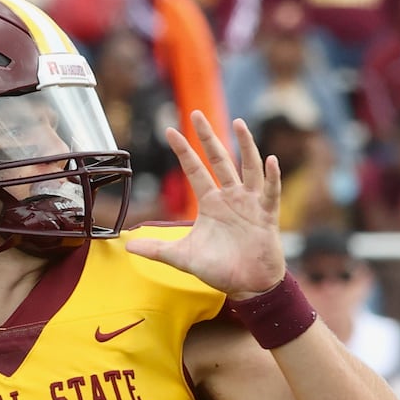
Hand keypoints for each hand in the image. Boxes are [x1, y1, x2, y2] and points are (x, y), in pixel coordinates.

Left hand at [124, 112, 284, 300]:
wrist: (247, 286)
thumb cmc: (219, 269)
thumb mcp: (183, 257)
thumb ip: (157, 249)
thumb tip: (127, 246)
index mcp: (211, 203)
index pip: (195, 170)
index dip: (184, 151)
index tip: (170, 131)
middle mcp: (231, 197)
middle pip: (219, 160)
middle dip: (208, 137)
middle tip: (197, 113)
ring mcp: (250, 204)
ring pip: (248, 168)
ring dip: (245, 146)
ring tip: (239, 124)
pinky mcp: (267, 216)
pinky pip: (271, 193)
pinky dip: (272, 177)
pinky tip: (270, 160)